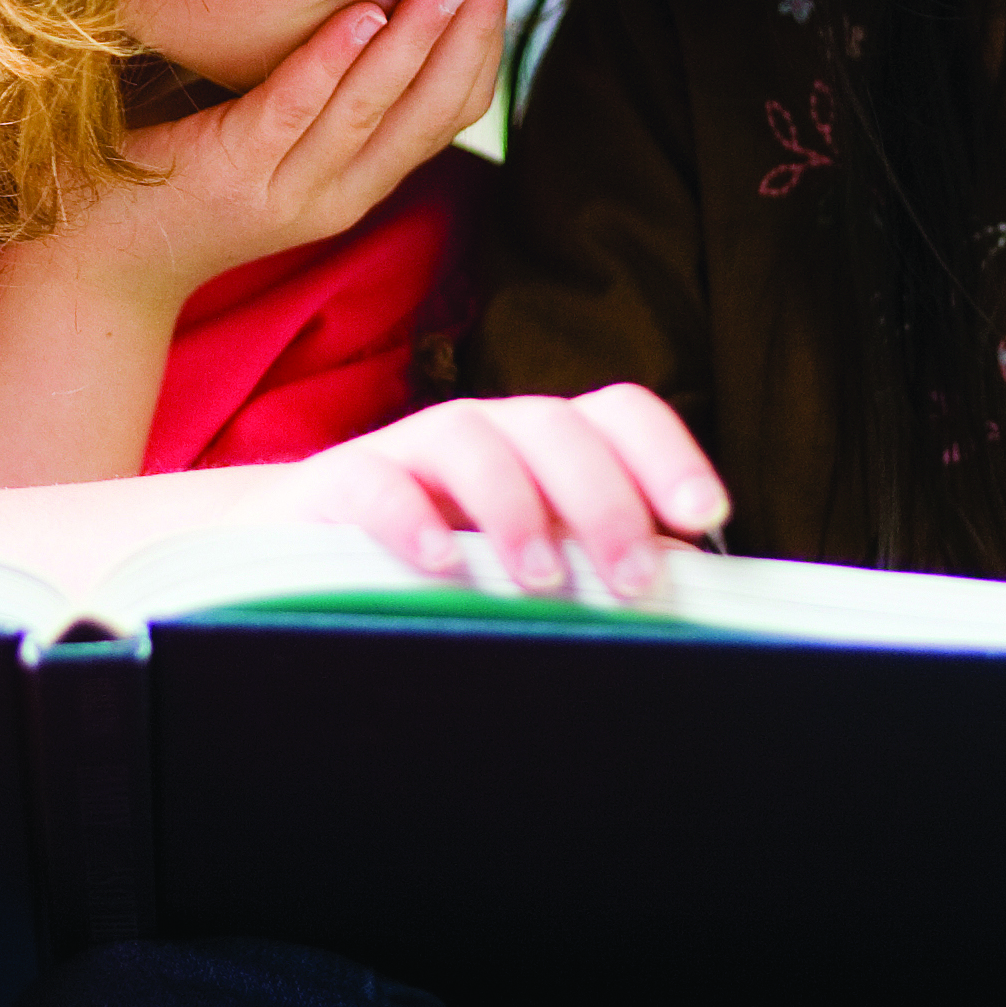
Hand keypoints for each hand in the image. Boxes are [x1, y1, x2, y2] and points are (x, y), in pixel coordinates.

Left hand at [57, 0, 509, 319]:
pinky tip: (367, 14)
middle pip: (433, 113)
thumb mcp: (266, 142)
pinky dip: (335, 61)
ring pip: (375, 109)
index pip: (447, 116)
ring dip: (424, 38)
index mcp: (352, 185)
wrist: (93, 264)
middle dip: (477, 32)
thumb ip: (313, 91)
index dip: (485, 48)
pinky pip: (295, 109)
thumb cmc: (169, 181)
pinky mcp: (232, 172)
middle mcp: (334, 196)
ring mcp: (285, 190)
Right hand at [285, 383, 726, 601]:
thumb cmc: (446, 560)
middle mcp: (489, 430)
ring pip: (473, 439)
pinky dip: (410, 517)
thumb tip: (692, 592)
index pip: (620, 414)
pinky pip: (376, 480)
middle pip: (557, 426)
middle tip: (633, 581)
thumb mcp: (533, 560)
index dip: (669, 454)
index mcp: (548, 444)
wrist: (299, 543)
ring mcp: (412, 449)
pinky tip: (440, 563)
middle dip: (604, 500)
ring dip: (517, 507)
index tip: (706, 517)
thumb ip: (602, 564)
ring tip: (542, 580)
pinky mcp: (340, 482)